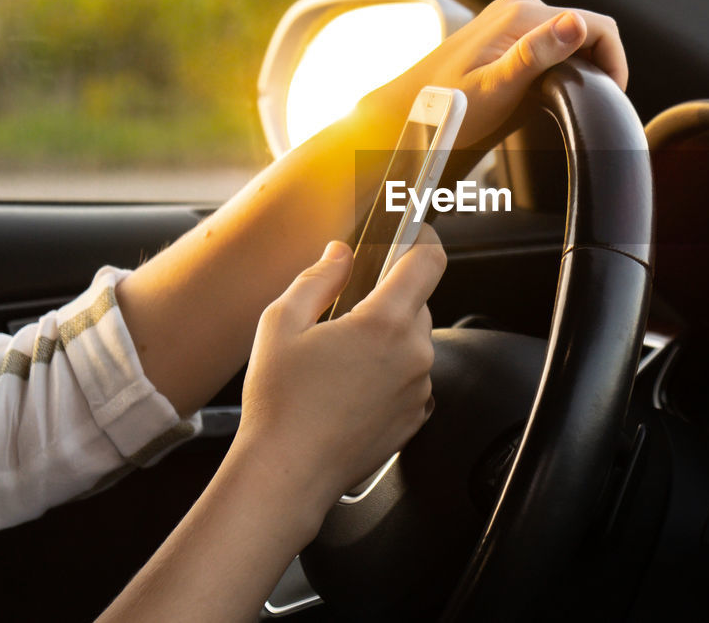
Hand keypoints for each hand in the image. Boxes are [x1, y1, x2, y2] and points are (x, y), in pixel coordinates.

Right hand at [233, 225, 445, 521]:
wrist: (286, 474)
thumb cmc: (279, 404)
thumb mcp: (282, 323)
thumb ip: (319, 278)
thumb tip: (341, 253)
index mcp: (385, 323)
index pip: (428, 261)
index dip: (423, 239)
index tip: (413, 233)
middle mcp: (413, 354)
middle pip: (417, 302)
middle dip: (387, 299)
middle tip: (345, 314)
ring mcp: (419, 388)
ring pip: (413, 341)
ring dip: (387, 338)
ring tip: (339, 361)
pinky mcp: (416, 415)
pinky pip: (411, 376)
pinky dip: (389, 372)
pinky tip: (349, 387)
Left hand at [364, 0, 626, 145]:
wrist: (410, 110)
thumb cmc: (448, 107)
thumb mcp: (497, 87)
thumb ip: (537, 54)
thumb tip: (576, 23)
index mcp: (523, 14)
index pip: (598, 25)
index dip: (616, 62)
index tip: (613, 96)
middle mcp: (520, 5)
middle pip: (587, 29)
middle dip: (598, 65)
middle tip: (588, 103)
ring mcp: (513, 15)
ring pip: (572, 36)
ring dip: (580, 66)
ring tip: (566, 99)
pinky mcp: (508, 30)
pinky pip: (552, 41)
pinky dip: (562, 64)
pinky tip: (546, 90)